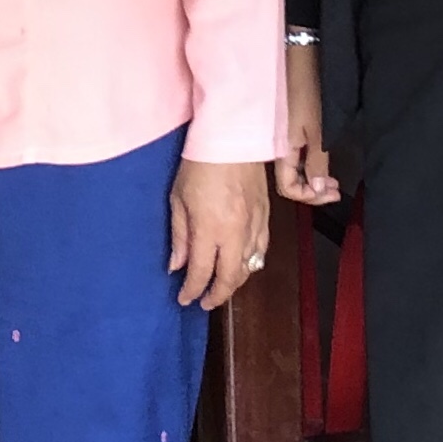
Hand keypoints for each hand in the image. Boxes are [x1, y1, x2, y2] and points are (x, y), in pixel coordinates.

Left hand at [170, 156, 271, 310]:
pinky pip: (262, 250)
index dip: (192, 291)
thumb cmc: (198, 165)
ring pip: (249, 267)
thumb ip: (179, 236)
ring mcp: (254, 225)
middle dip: (216, 296)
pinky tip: (243, 265)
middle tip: (204, 302)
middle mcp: (234, 233)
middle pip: (230, 278)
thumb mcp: (178, 199)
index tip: (184, 299)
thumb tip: (176, 266)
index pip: (200, 272)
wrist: (232, 139)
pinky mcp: (266, 216)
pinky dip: (252, 263)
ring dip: (235, 282)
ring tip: (221, 286)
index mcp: (208, 229)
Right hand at [276, 47, 339, 204]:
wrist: (299, 57)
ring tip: (332, 177)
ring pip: (293, 169)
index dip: (310, 197)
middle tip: (336, 189)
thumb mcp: (318, 130)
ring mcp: (280, 137)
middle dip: (313, 190)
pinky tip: (321, 159)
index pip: (288, 188)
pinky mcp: (286, 127)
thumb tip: (318, 190)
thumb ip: (317, 162)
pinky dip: (308, 162)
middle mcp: (277, 147)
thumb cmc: (308, 91)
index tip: (333, 194)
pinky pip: (294, 155)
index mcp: (281, 150)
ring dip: (312, 177)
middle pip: (290, 182)